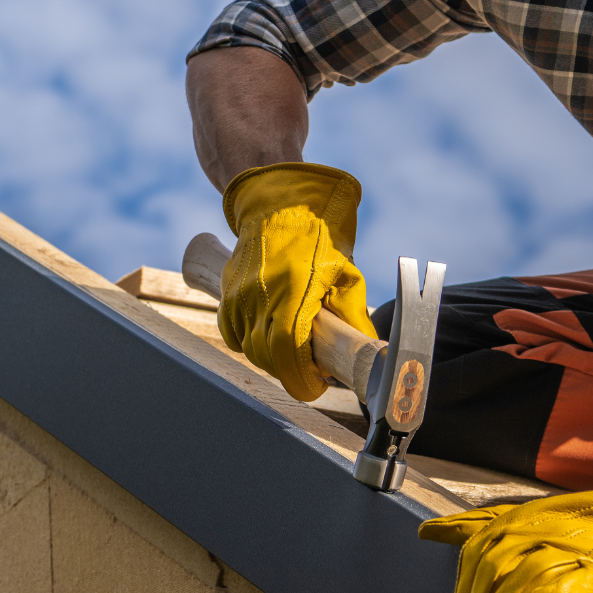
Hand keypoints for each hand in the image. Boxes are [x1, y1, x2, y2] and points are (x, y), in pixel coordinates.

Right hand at [218, 162, 376, 401]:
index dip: (300, 378)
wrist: (278, 206)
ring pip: (249, 348)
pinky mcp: (227, 293)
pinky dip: (249, 342)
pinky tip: (269, 335)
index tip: (315, 386)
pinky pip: (233, 333)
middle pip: (267, 357)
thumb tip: (366, 350)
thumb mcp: (345, 273)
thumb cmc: (317, 238)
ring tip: (294, 350)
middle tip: (311, 369)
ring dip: (271, 358)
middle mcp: (260, 295)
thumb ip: (352, 315)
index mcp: (292, 290)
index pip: (288, 352)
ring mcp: (238, 295)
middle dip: (290, 371)